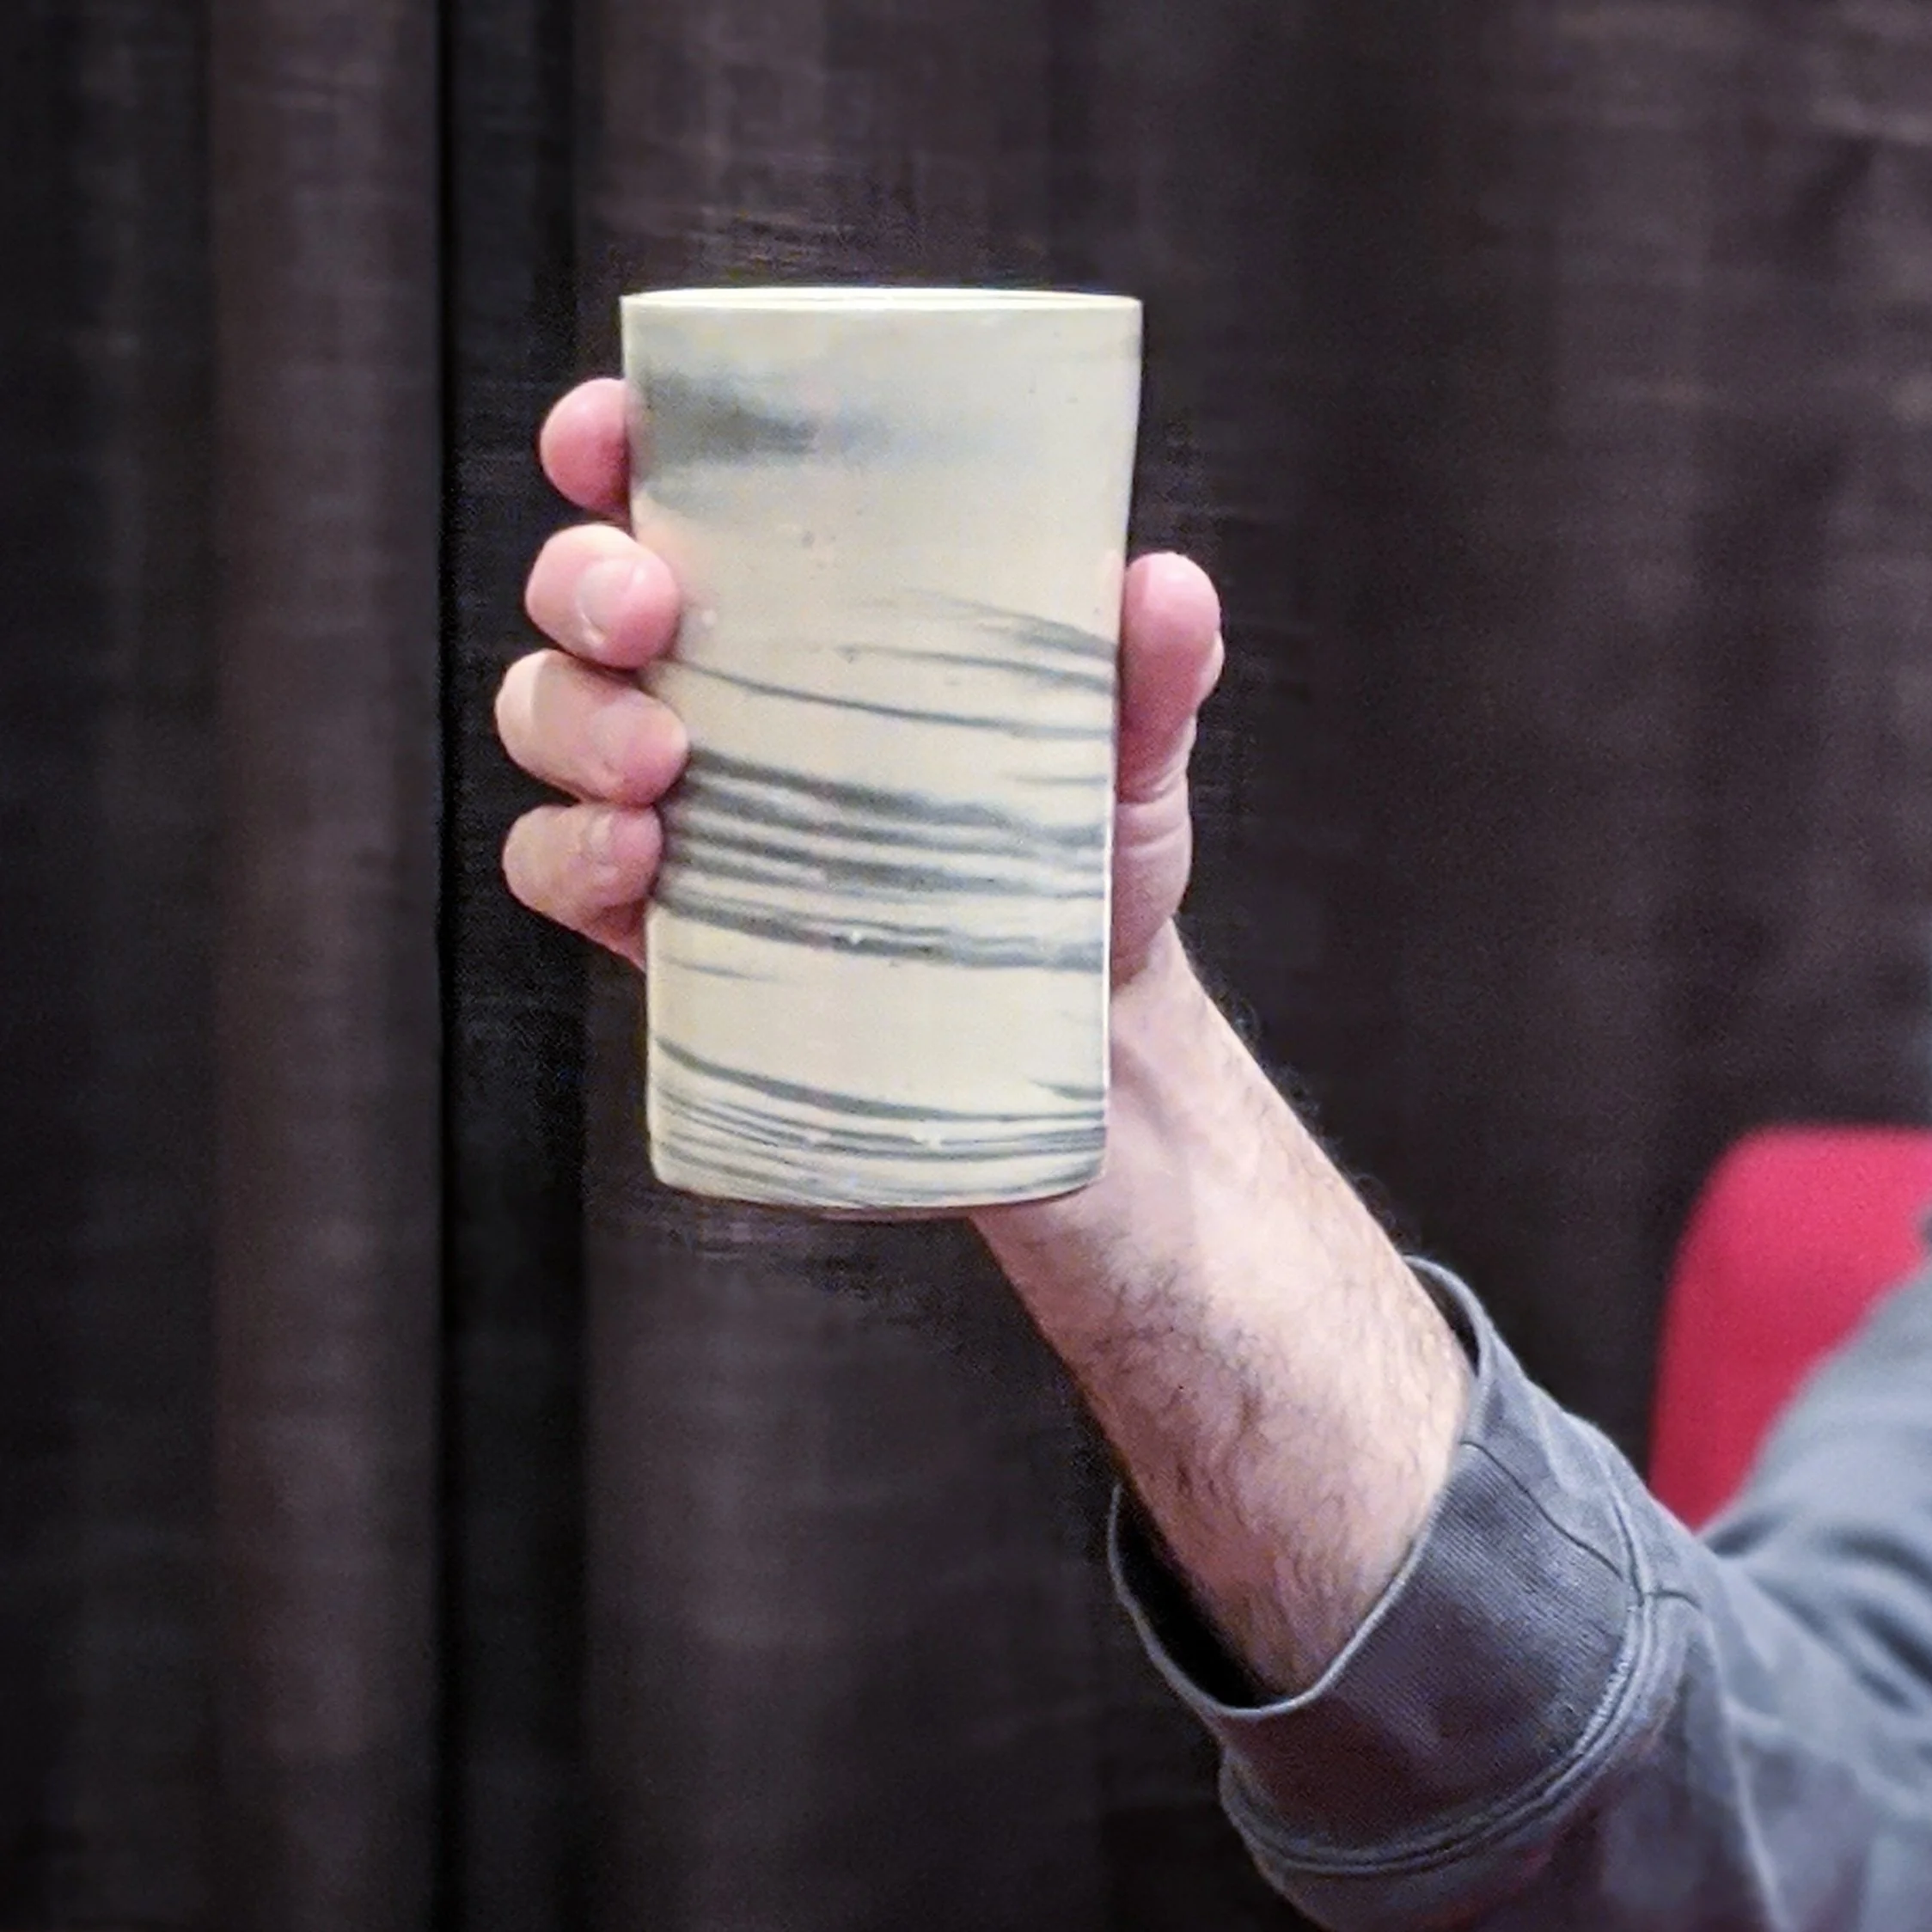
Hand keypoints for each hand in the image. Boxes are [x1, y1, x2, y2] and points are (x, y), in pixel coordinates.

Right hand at [495, 376, 1224, 988]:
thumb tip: (1163, 588)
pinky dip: (569, 854)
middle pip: (579, 589)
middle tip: (653, 617)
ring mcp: (666, 794)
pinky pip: (550, 864)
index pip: (676, 489)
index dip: (612, 441)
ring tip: (663, 765)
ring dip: (575, 722)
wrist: (1073, 1021)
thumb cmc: (1082, 850)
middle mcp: (713, 680)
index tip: (606, 435)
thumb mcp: (1126, 750)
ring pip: (544, 713)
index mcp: (802, 602)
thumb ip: (1149, 670)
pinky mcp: (652, 910)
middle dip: (582, 581)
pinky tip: (639, 862)